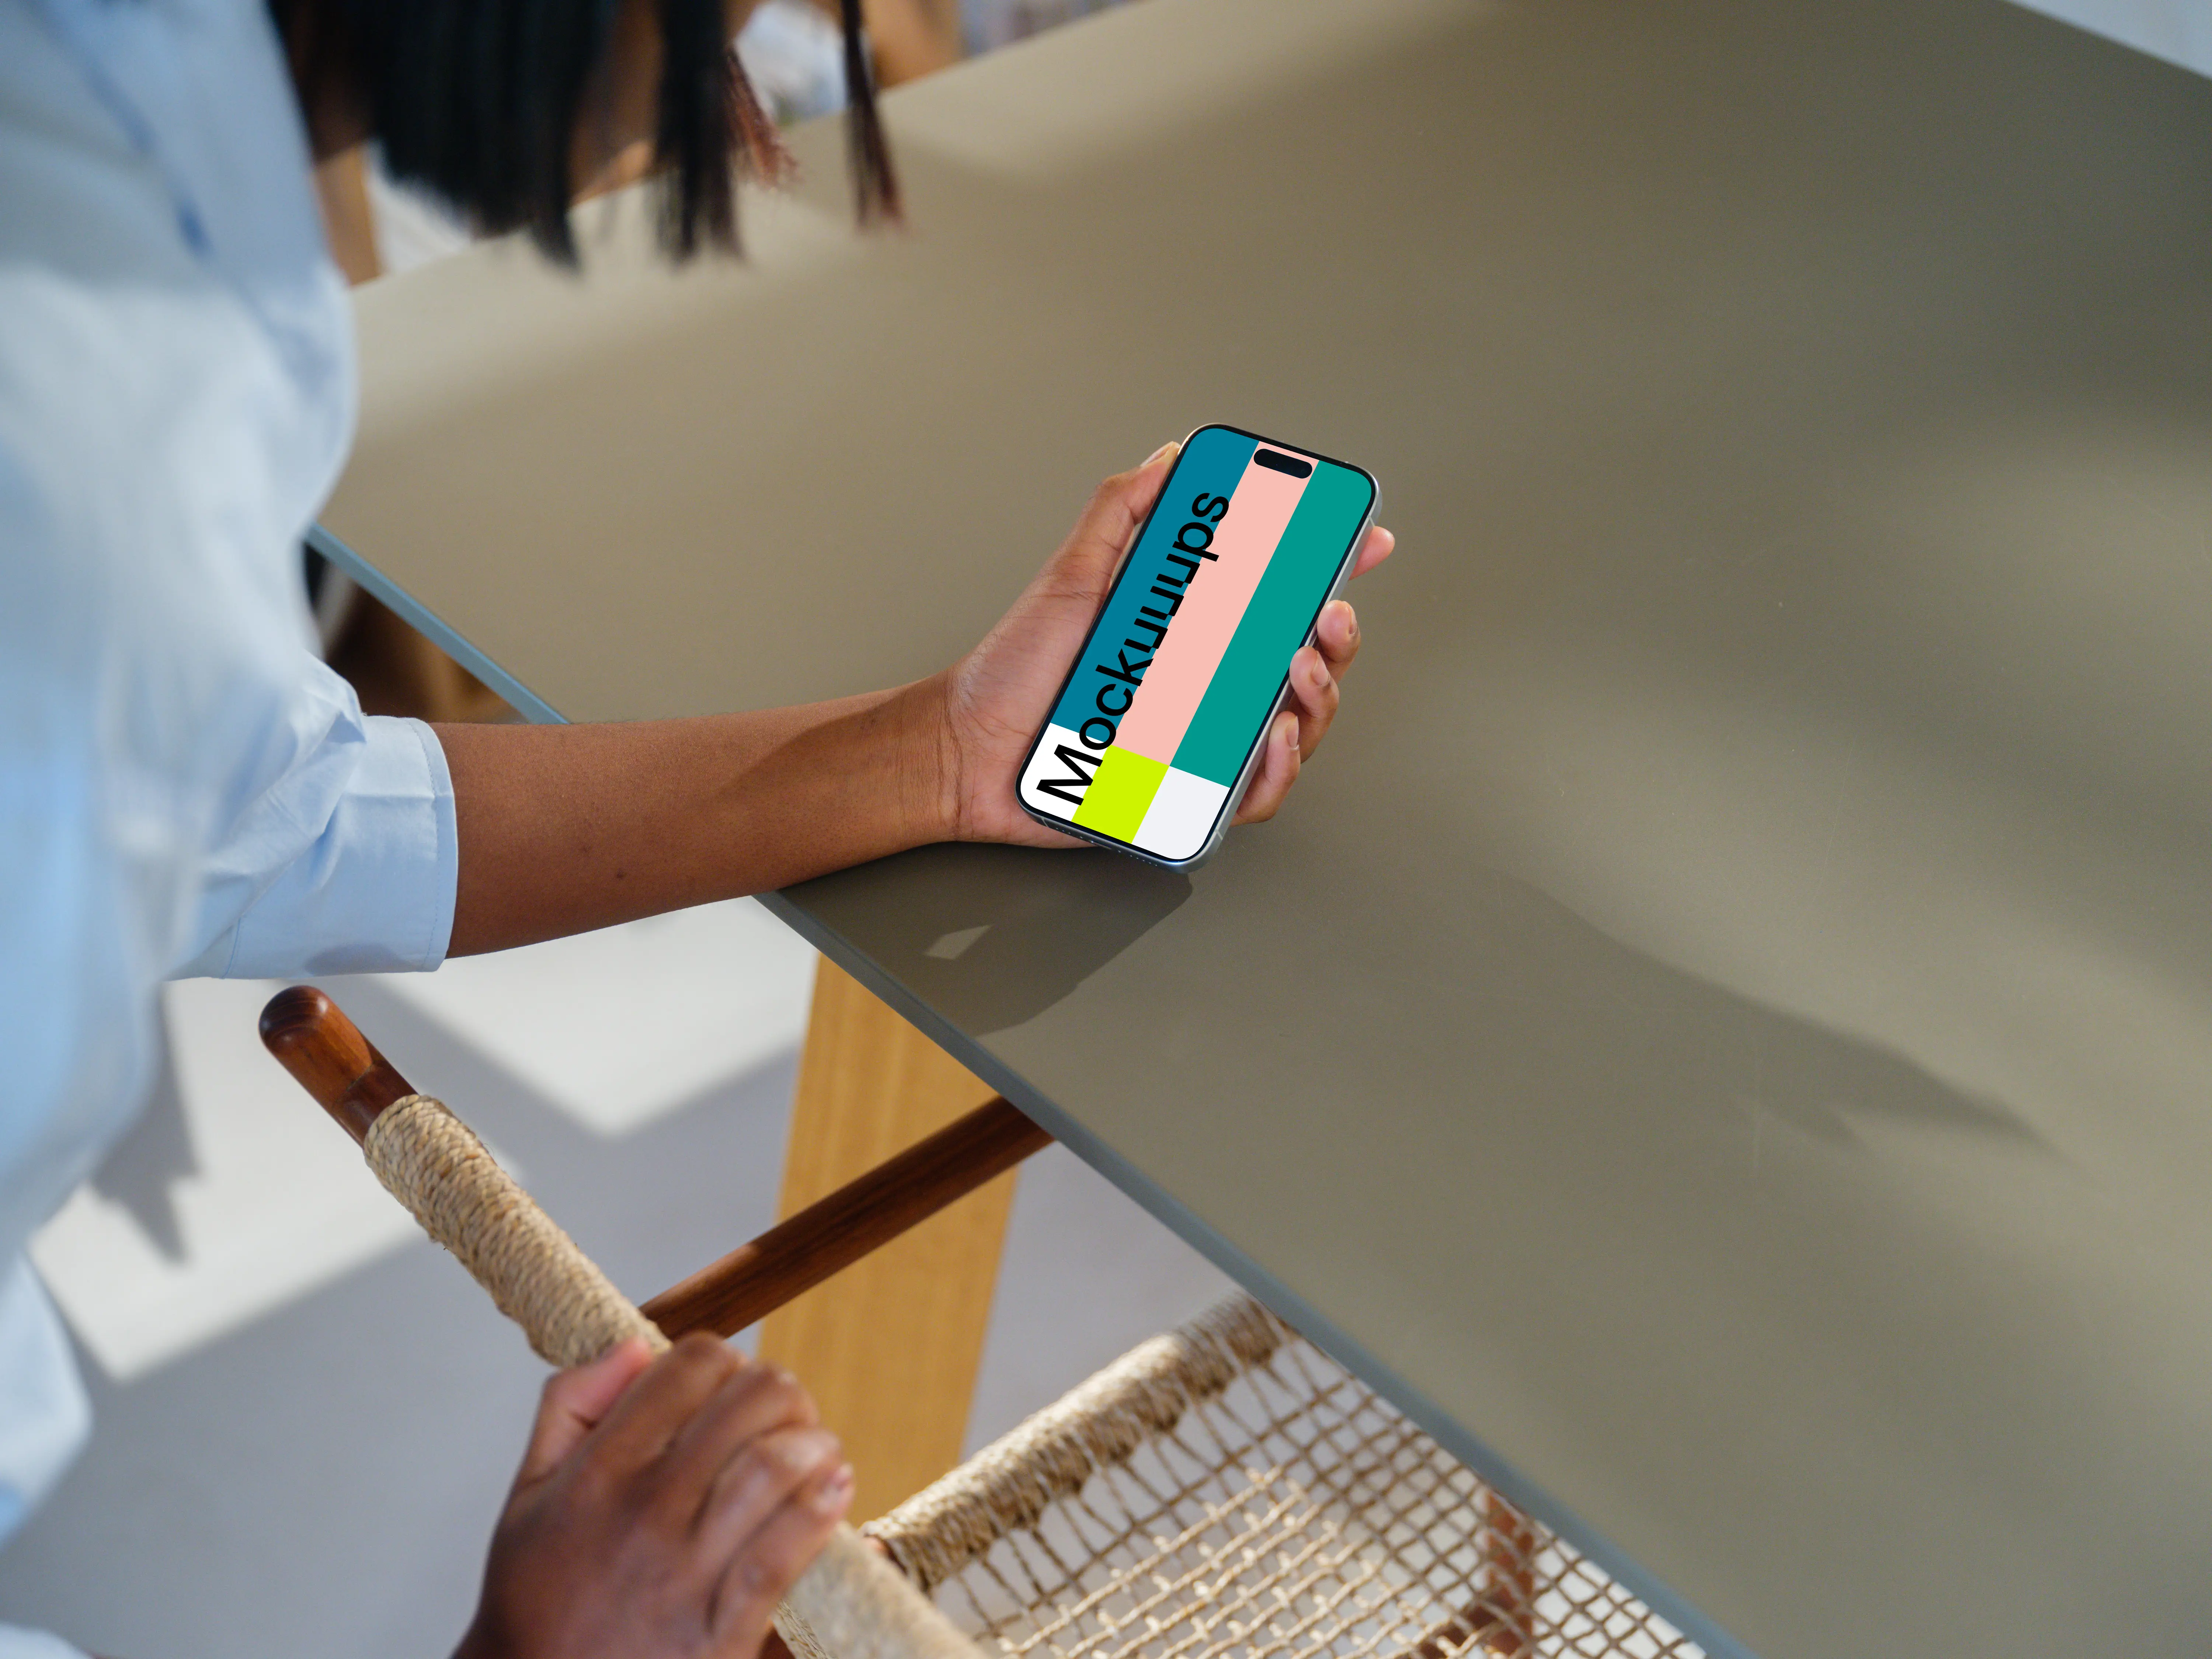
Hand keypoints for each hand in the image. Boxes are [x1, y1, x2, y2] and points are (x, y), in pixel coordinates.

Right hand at [456, 1335, 852, 1658]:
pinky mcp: (721, 1631)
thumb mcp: (527, 1496)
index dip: (720, 1359)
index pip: (687, 1369)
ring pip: (776, 1467)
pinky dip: (822, 1510)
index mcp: (599, 1471)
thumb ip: (571, 1407)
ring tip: (816, 1450)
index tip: (727, 1380)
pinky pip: (784, 1553)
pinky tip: (834, 1488)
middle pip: (748, 1403)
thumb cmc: (537, 1599)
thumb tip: (633, 1345)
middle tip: (784, 1412)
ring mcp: (685, 1572)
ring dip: (813, 1444)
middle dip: (781, 1393)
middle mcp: (645, 1511)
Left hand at [931, 442, 1395, 844]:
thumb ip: (1122, 511)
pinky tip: (1272, 736)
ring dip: (1317, 697)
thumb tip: (1171, 459)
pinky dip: (1276, 767)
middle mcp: (1211, 687)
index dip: (1332, 567)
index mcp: (1196, 633)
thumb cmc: (1017, 669)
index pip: (1281, 597)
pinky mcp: (1191, 797)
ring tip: (1295, 670)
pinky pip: (1257, 791)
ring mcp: (1206, 742)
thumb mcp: (1073, 573)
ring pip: (1298, 728)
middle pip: (1309, 665)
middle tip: (1326, 616)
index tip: (1362, 539)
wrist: (969, 745)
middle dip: (1337, 638)